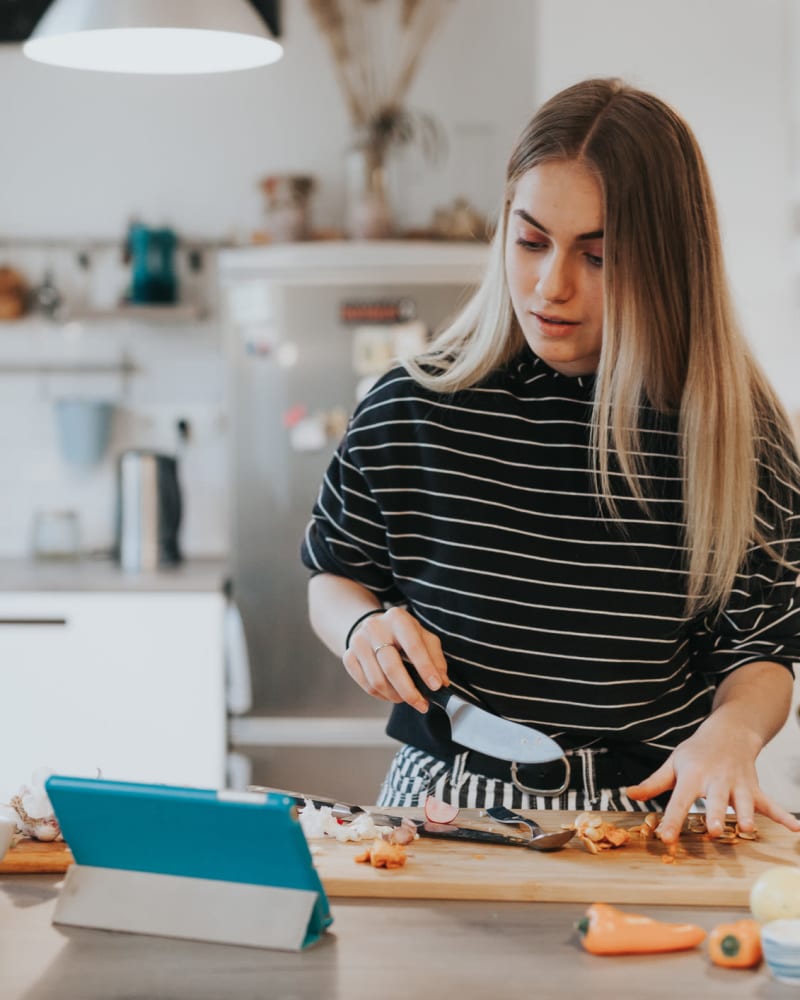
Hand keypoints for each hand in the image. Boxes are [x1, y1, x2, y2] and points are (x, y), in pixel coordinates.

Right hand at [342, 606, 448, 712]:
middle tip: (422, 704)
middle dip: (409, 691)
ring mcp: (358, 642)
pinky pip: (367, 686)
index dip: (425, 669)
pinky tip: (393, 693)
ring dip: (396, 696)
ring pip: (377, 681)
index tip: (435, 687)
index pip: (413, 646)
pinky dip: (383, 695)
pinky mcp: (348, 656)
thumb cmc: (403, 635)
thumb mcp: (424, 638)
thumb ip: (435, 658)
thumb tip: (441, 682)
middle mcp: (374, 627)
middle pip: (391, 667)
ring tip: (408, 697)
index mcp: (397, 618)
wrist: (373, 628)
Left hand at [625, 718, 799, 844]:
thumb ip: (654, 783)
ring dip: (746, 814)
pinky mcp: (754, 788)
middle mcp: (716, 781)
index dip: (671, 820)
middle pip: (715, 800)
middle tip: (713, 831)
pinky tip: (795, 830)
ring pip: (743, 801)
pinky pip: (770, 803)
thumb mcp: (673, 764)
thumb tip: (629, 794)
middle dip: (715, 815)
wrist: (728, 731)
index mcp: (692, 776)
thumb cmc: (697, 753)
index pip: (679, 800)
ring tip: (746, 829)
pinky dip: (783, 816)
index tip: (665, 839)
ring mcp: (738, 785)